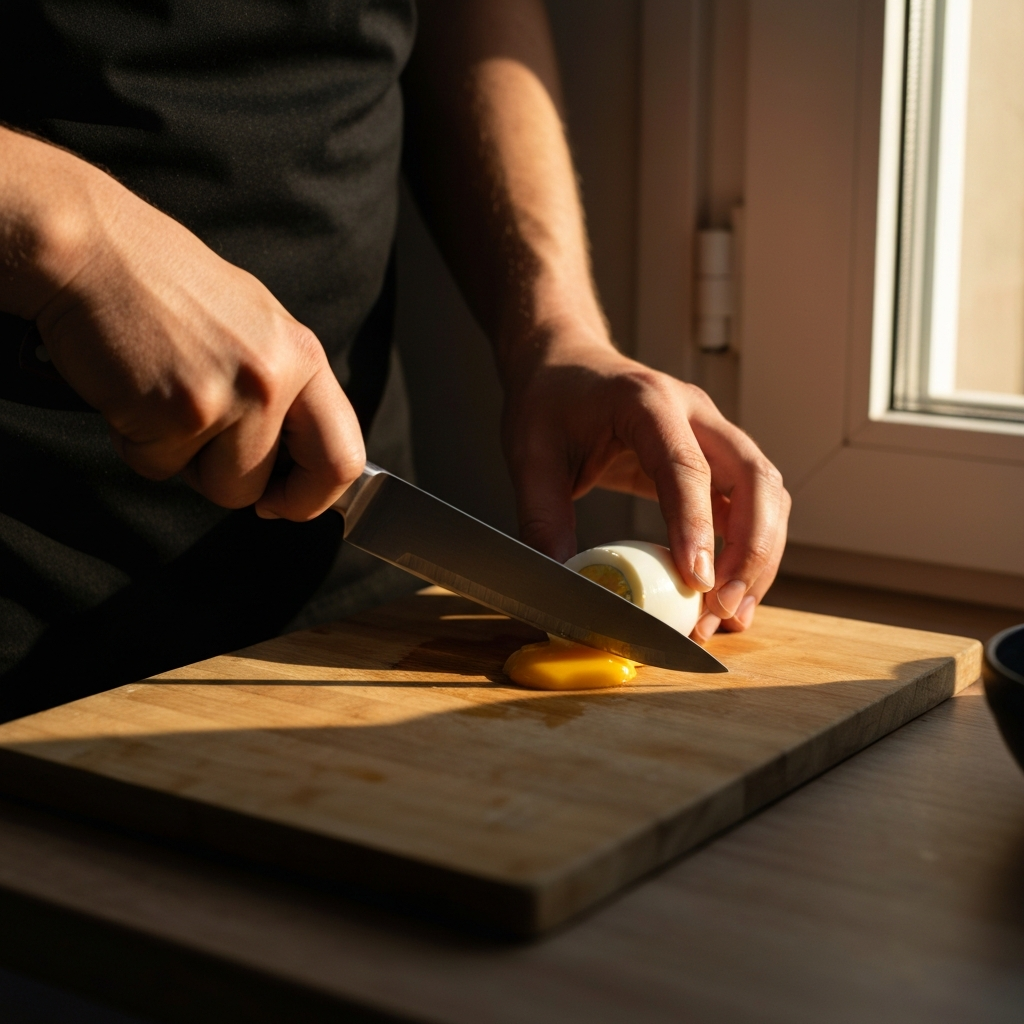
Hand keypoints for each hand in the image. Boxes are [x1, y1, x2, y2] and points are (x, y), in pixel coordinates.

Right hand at [11, 136, 363, 519]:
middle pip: (279, 489)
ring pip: (221, 487)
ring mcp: (227, 399)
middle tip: (214, 464)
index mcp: (303, 356)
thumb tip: (300, 456)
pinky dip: (139, 443)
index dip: (316, 497)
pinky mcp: (174, 415)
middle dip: (249, 494)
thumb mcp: (255, 326)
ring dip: (186, 461)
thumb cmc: (167, 286)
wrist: (92, 251)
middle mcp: (274, 379)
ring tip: (165, 400)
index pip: (344, 456)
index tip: (287, 503)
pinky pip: (160, 467)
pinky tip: (132, 393)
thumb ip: (286, 388)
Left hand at [501, 330, 790, 641]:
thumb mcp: (530, 455)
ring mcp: (713, 433)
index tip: (698, 581)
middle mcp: (694, 412)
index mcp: (646, 402)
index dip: (697, 526)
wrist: (565, 363)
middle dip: (750, 550)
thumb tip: (563, 583)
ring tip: (730, 613)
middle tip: (724, 609)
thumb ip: (542, 517)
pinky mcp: (716, 457)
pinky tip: (729, 591)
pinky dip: (749, 549)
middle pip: (754, 478)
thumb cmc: (549, 401)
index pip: (686, 466)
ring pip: (767, 494)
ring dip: (759, 556)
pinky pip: (751, 504)